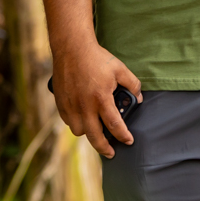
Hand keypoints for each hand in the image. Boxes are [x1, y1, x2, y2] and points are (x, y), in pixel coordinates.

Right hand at [51, 38, 142, 158]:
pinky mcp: (61, 102)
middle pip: (95, 136)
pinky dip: (76, 123)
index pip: (114, 125)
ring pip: (79, 131)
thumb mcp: (120, 69)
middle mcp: (84, 105)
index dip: (123, 136)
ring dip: (88, 133)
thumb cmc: (97, 58)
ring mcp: (71, 105)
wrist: (71, 48)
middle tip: (111, 152)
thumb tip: (138, 99)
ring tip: (96, 130)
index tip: (129, 141)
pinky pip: (68, 121)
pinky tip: (83, 119)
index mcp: (101, 98)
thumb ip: (132, 84)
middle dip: (104, 148)